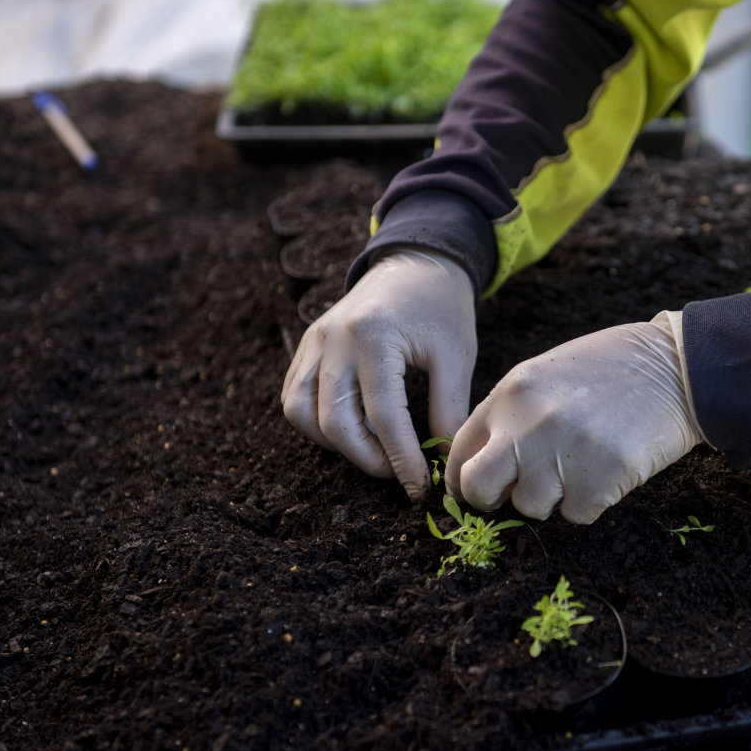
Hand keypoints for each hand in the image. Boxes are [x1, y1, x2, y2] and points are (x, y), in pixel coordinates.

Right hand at [281, 249, 475, 500]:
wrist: (416, 263)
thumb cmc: (442, 309)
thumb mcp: (457, 356)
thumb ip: (449, 411)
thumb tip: (443, 464)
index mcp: (375, 337)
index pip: (384, 417)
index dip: (402, 459)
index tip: (419, 487)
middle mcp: (334, 339)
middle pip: (336, 422)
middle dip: (368, 459)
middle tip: (399, 472)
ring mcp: (314, 341)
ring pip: (302, 413)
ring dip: (337, 444)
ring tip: (375, 451)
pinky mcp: (306, 345)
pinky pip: (294, 397)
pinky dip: (317, 423)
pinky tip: (351, 430)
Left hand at [446, 311, 704, 523]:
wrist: (676, 368)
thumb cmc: (611, 369)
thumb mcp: (547, 375)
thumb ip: (512, 413)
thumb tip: (483, 460)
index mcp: (510, 394)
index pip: (460, 450)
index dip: (463, 477)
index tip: (475, 489)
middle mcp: (527, 426)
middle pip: (478, 488)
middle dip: (491, 498)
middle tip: (516, 491)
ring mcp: (562, 456)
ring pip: (530, 507)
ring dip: (552, 497)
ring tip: (580, 464)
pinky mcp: (598, 483)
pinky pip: (575, 515)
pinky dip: (590, 502)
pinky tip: (607, 469)